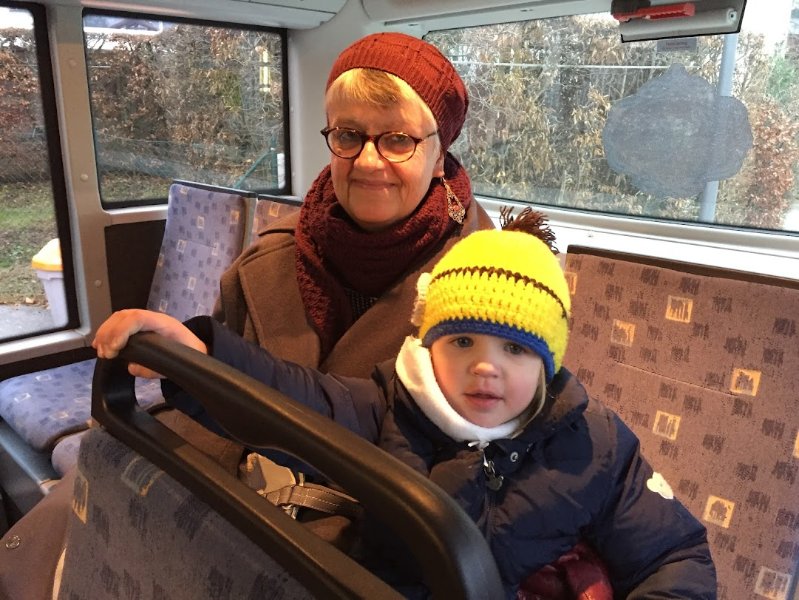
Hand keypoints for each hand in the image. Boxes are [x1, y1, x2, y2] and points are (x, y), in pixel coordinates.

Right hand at [92, 309, 207, 377]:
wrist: (196, 349)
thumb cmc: (188, 354)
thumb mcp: (175, 365)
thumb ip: (154, 368)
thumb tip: (131, 367)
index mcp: (165, 324)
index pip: (138, 318)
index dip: (122, 331)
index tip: (115, 348)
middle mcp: (153, 318)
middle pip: (125, 315)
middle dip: (110, 333)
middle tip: (105, 353)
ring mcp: (146, 319)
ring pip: (119, 317)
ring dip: (105, 332)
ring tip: (101, 350)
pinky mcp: (139, 325)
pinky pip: (119, 322)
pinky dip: (107, 332)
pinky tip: (101, 344)